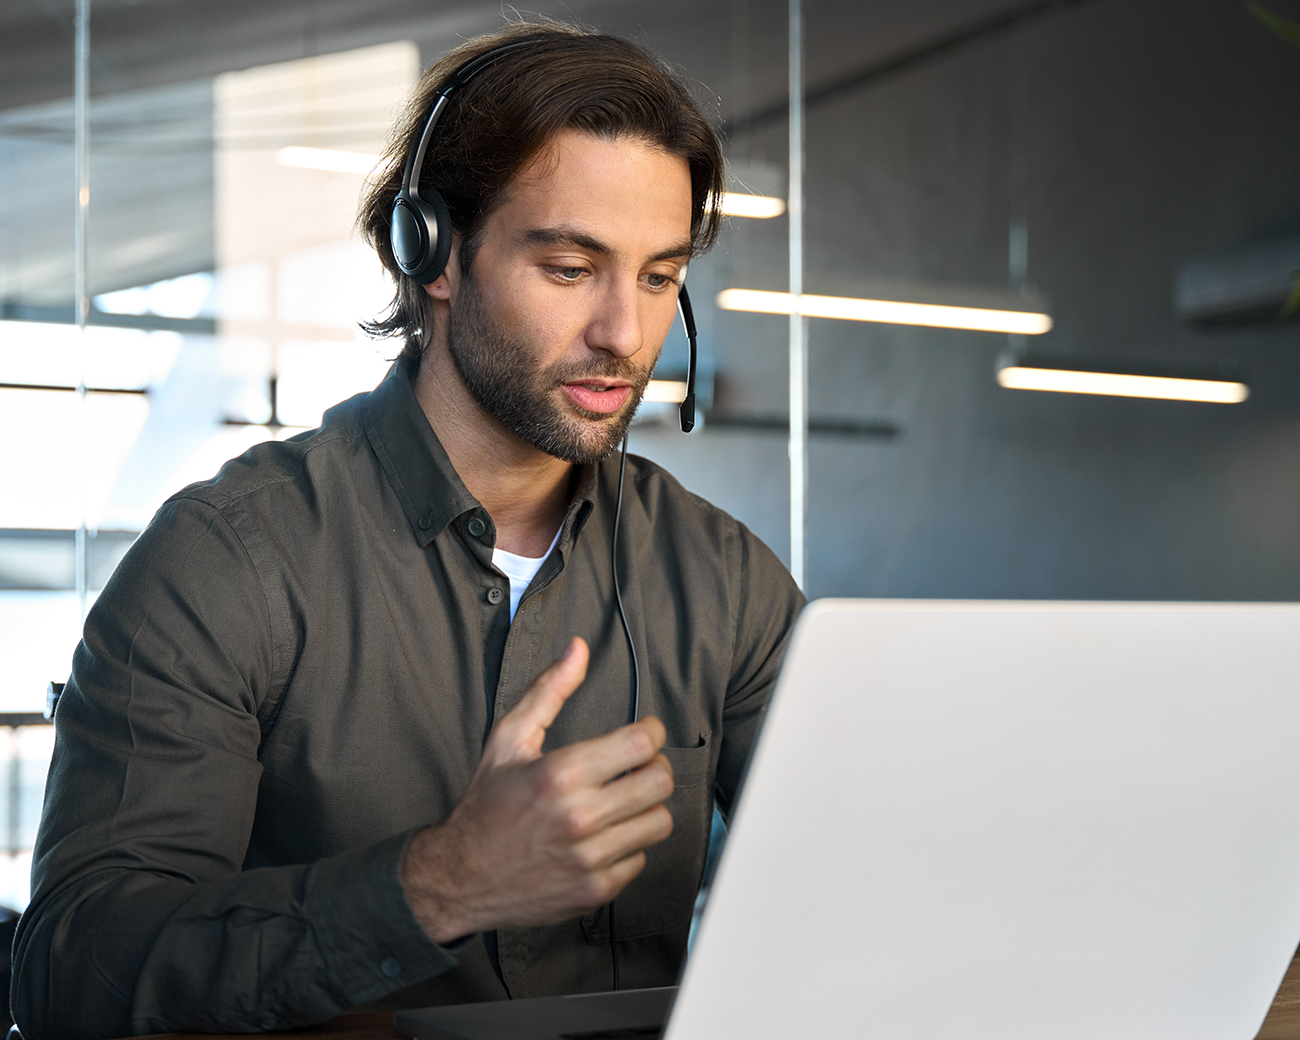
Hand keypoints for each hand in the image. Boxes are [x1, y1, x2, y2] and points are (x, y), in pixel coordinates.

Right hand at [400, 637, 674, 942]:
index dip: (651, 732)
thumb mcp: (509, 738)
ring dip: (647, 806)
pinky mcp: (595, 889)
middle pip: (660, 781)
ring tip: (624, 800)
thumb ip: (549, 690)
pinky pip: (641, 858)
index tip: (643, 733)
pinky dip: (629, 845)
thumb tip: (578, 648)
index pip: (641, 744)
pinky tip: (605, 835)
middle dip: (654, 766)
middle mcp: (579, 816)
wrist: (459, 875)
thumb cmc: (486, 803)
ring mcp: (590, 856)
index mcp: (561, 773)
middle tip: (637, 766)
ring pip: (659, 821)